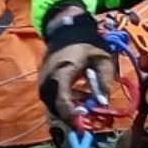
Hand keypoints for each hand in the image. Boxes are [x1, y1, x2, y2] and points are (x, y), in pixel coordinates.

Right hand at [37, 6, 117, 126]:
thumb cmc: (85, 42)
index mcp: (61, 72)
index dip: (72, 114)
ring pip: (51, 105)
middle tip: (86, 118)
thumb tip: (103, 102)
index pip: (62, 101)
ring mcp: (42, 80)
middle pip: (54, 107)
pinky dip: (64, 102)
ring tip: (85, 105)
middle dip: (70, 116)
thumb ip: (105, 80)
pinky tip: (79, 97)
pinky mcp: (43, 81)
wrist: (66, 28)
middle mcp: (47, 78)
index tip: (84, 119)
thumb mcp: (102, 58)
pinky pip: (51, 98)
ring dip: (67, 109)